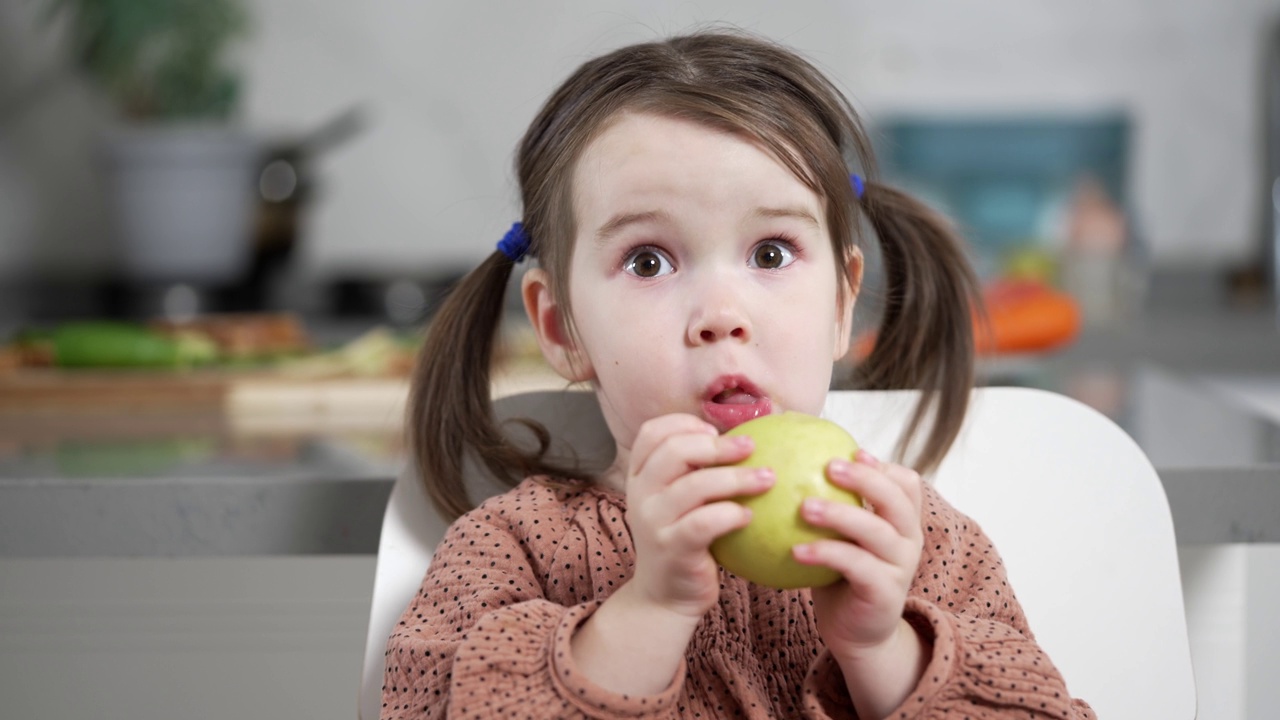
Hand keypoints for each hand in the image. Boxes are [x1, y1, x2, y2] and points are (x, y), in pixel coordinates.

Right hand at [623, 413, 773, 620]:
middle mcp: (640, 494)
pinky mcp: (672, 548)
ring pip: (695, 485)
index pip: (652, 432)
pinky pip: (705, 522)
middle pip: (674, 450)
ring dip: (737, 478)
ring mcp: (653, 521)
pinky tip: (750, 516)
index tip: (715, 432)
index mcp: (640, 475)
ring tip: (768, 478)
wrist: (664, 595)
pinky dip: (731, 514)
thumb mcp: (677, 501)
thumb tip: (746, 436)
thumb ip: (695, 470)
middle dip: (717, 446)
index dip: (684, 423)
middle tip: (751, 447)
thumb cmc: (683, 538)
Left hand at [795, 449, 924, 660]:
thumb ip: (832, 506)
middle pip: (897, 499)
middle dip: (866, 478)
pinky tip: (796, 551)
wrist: (857, 633)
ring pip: (876, 531)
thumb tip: (787, 466)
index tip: (852, 451)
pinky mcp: (885, 592)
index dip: (883, 466)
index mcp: (902, 522)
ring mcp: (901, 566)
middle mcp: (909, 540)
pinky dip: (826, 553)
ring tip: (804, 507)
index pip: (907, 484)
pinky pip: (856, 565)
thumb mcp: (843, 538)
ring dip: (839, 514)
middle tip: (829, 467)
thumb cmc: (842, 577)